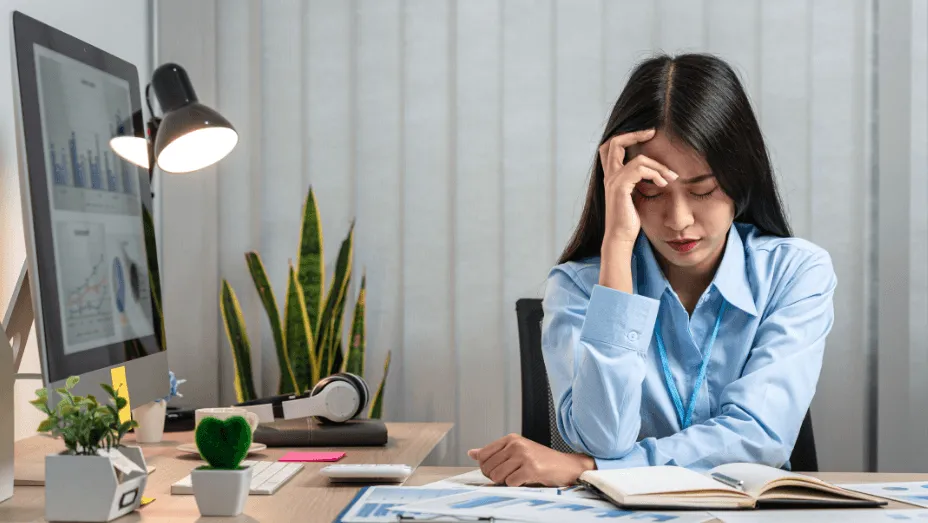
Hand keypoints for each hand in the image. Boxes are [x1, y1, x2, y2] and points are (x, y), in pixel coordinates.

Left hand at [467, 433, 595, 486]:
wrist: (566, 466)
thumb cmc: (541, 460)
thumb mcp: (516, 451)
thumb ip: (493, 452)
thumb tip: (471, 453)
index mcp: (510, 439)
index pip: (483, 456)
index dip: (487, 468)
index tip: (498, 470)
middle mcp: (516, 444)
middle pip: (488, 468)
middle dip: (496, 477)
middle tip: (510, 476)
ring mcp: (524, 455)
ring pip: (498, 476)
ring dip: (507, 481)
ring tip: (519, 476)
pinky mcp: (531, 468)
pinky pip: (511, 482)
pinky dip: (517, 485)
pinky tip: (526, 479)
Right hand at [598, 129, 677, 244]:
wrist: (620, 238)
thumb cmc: (629, 221)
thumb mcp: (635, 196)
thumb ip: (639, 182)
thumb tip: (656, 173)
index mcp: (612, 177)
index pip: (612, 147)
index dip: (627, 137)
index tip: (648, 135)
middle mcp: (609, 176)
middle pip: (614, 143)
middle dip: (634, 134)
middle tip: (652, 132)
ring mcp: (613, 182)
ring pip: (638, 159)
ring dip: (659, 166)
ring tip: (671, 176)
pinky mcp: (620, 188)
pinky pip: (639, 170)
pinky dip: (655, 174)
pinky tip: (664, 183)